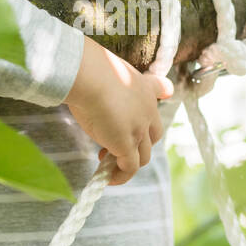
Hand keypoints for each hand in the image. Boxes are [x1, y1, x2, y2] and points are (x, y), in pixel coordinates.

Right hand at [64, 34, 173, 185]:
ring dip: (126, 162)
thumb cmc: (89, 68)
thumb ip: (103, 80)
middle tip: (112, 143)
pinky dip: (120, 176)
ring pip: (143, 156)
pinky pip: (129, 168)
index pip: (162, 89)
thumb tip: (84, 83)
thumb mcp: (102, 67)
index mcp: (143, 86)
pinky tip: (107, 177)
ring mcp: (140, 129)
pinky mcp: (128, 145)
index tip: (162, 97)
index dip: (159, 95)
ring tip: (105, 160)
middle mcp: (148, 109)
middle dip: (138, 143)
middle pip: (153, 134)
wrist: (90, 77)